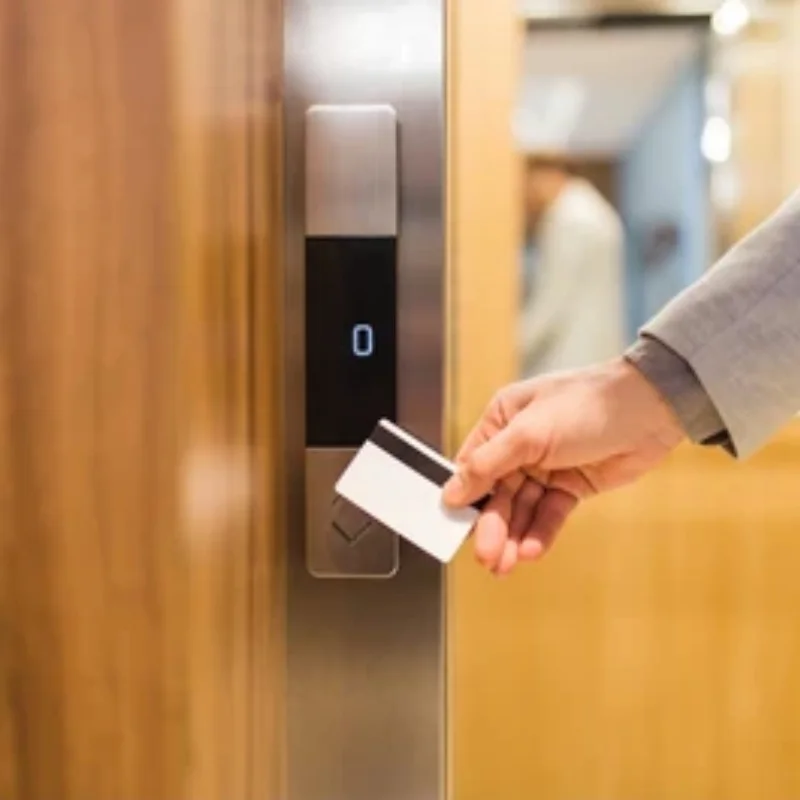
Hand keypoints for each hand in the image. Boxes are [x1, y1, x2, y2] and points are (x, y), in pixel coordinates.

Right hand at [442, 357, 684, 573]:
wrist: (649, 410)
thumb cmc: (586, 404)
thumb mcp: (527, 434)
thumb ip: (486, 465)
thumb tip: (451, 492)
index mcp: (501, 421)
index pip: (472, 466)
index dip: (463, 498)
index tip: (453, 528)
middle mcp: (520, 445)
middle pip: (497, 494)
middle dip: (492, 526)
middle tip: (487, 556)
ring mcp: (547, 466)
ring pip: (523, 509)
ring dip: (514, 536)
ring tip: (506, 564)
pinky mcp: (572, 485)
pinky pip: (550, 513)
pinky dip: (541, 532)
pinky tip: (532, 550)